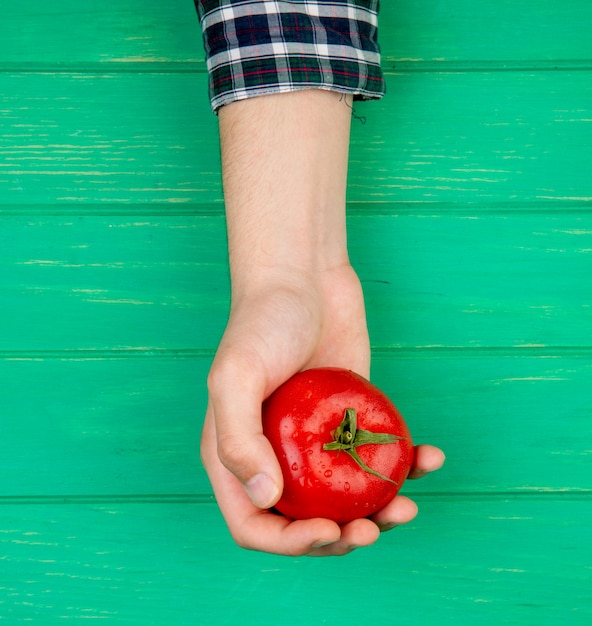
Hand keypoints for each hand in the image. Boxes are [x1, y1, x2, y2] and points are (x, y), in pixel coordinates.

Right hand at [201, 263, 444, 554]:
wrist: (302, 277)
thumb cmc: (261, 322)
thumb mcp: (234, 377)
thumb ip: (239, 441)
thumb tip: (268, 500)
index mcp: (238, 455)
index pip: (255, 523)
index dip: (290, 543)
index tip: (330, 530)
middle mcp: (276, 454)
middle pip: (306, 520)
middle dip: (340, 538)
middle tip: (373, 528)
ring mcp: (316, 439)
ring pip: (346, 496)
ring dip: (379, 514)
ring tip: (406, 508)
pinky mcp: (352, 418)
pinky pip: (377, 454)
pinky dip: (405, 467)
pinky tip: (428, 459)